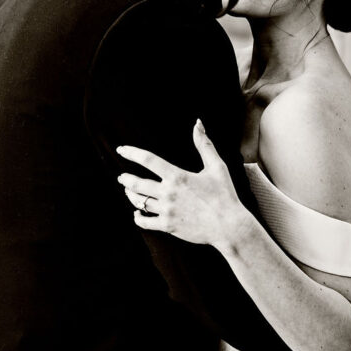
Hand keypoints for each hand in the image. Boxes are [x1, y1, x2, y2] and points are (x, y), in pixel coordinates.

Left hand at [117, 119, 251, 251]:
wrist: (229, 226)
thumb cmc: (224, 195)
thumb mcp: (216, 167)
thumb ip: (204, 144)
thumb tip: (198, 124)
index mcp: (177, 176)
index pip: (148, 160)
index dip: (132, 153)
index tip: (121, 150)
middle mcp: (169, 193)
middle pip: (137, 183)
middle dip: (126, 179)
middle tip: (121, 177)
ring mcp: (167, 211)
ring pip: (139, 202)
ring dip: (131, 195)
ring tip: (129, 191)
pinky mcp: (168, 226)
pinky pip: (145, 222)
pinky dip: (138, 217)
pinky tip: (137, 214)